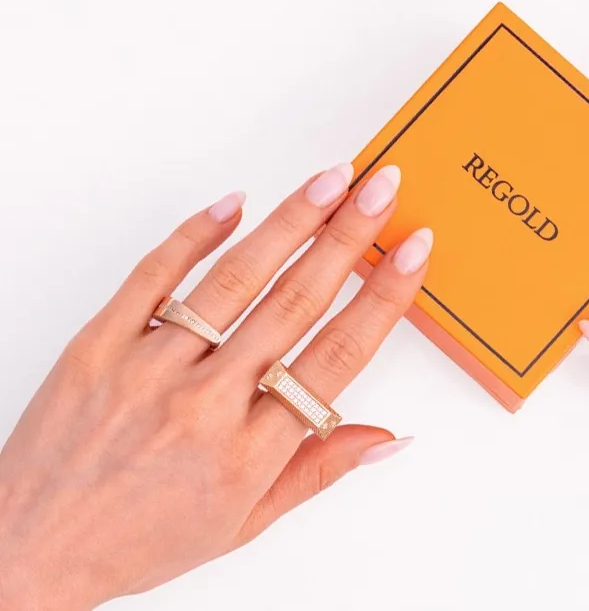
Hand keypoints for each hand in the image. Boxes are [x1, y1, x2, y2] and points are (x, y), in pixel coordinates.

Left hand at [0, 164, 429, 609]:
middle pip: (295, 303)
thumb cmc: (140, 538)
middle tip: (381, 188)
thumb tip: (386, 436)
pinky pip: (154, 276)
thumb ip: (318, 470)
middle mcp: (205, 403)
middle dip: (348, 237)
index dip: (383, 297)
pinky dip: (196, 234)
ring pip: (234, 280)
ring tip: (330, 181)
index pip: (337, 357)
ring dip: (289, 222)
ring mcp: (148, 368)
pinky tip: (234, 203)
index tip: (411, 252)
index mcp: (250, 452)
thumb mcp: (244, 522)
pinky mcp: (98, 344)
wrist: (32, 548)